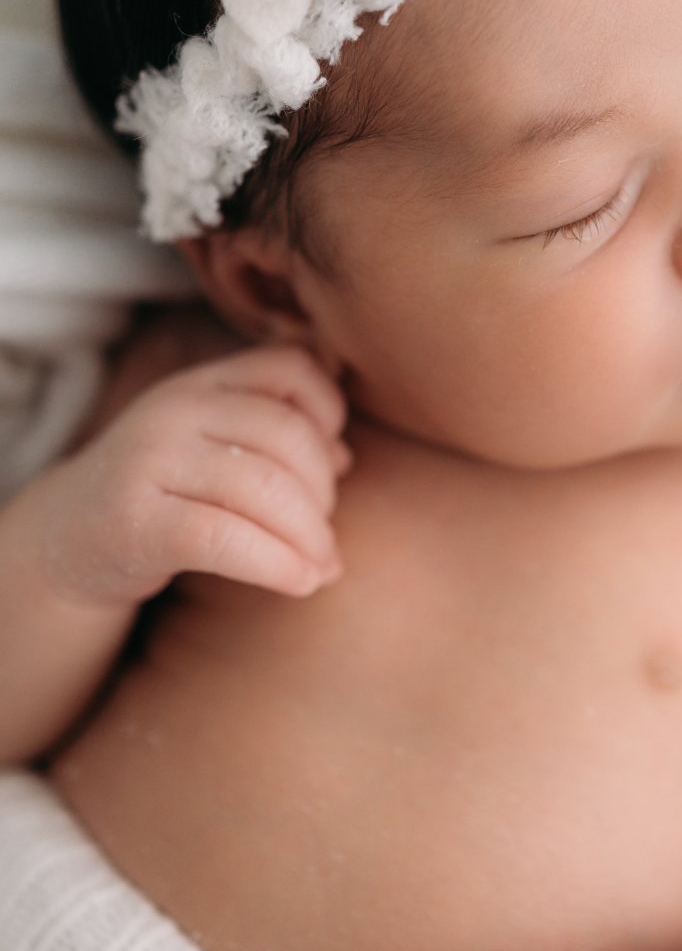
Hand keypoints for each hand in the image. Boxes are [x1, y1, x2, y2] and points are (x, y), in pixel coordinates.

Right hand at [29, 342, 352, 608]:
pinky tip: (300, 583)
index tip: (336, 461)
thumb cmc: (164, 495)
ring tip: (322, 567)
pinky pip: (226, 539)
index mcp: (201, 384)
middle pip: (287, 436)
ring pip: (263, 489)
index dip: (329, 412)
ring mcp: (149, 462)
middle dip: (324, 494)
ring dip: (310, 537)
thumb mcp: (213, 448)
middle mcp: (173, 411)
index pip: (289, 368)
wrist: (68, 541)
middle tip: (326, 538)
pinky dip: (277, 564)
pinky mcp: (135, 522)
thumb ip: (274, 436)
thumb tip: (345, 458)